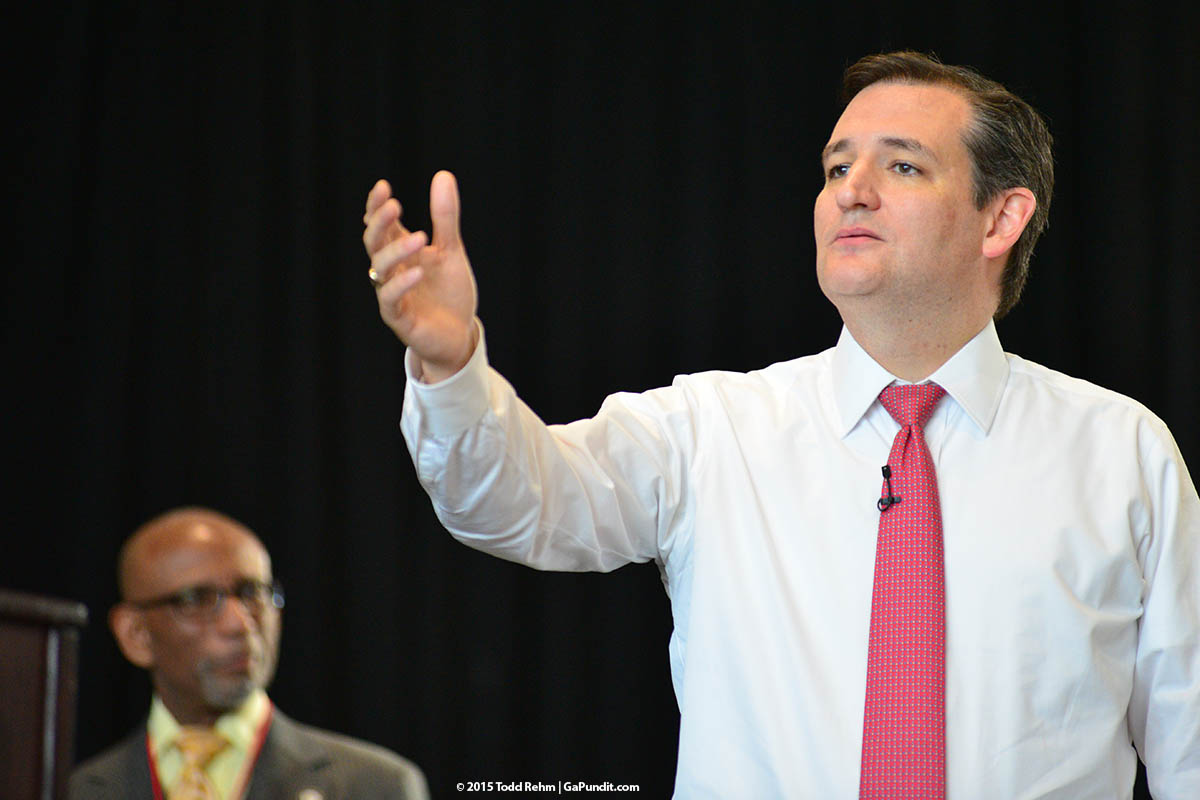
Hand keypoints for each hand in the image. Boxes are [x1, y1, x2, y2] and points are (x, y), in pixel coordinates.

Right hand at [362, 171, 478, 382]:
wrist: (459, 335)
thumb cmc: (450, 293)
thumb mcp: (451, 250)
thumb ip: (445, 218)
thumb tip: (443, 175)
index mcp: (401, 252)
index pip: (381, 225)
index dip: (377, 207)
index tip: (383, 187)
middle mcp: (391, 271)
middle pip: (374, 242)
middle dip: (380, 223)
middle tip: (394, 205)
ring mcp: (392, 294)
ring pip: (380, 269)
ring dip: (396, 251)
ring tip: (420, 237)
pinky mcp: (399, 318)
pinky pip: (390, 299)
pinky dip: (402, 284)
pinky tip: (417, 271)